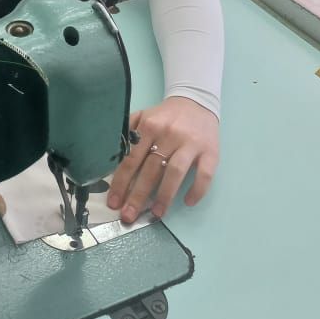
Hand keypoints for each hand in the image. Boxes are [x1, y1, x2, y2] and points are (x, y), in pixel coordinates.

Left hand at [107, 97, 218, 223]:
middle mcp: (169, 134)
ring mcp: (191, 143)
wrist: (197, 102)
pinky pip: (205, 174)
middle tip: (129, 216)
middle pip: (151, 169)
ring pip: (175, 172)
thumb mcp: (143, 117)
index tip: (114, 202)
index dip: (121, 182)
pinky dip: (197, 190)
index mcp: (149, 126)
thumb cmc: (166, 116)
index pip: (131, 158)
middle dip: (138, 195)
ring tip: (156, 214)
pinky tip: (188, 201)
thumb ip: (128, 134)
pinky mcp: (210, 151)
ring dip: (164, 196)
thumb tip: (109, 160)